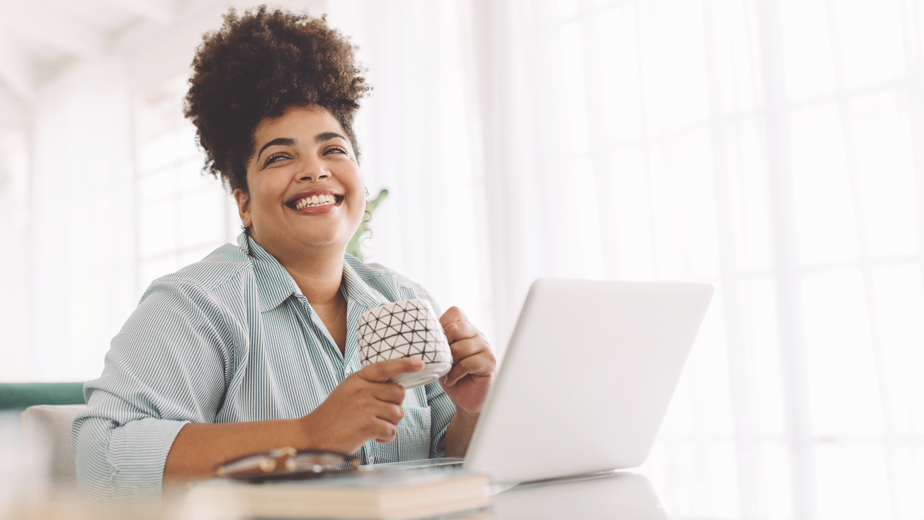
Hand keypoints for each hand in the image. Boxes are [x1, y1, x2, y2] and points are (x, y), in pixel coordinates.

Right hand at [299, 358, 423, 453]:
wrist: (312, 436)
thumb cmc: (333, 416)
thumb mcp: (348, 391)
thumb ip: (369, 386)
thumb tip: (398, 389)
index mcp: (357, 378)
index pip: (386, 367)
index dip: (404, 364)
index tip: (420, 363)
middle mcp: (362, 389)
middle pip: (399, 393)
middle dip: (395, 406)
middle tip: (380, 415)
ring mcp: (364, 406)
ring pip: (398, 413)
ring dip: (390, 423)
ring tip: (373, 427)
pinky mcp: (366, 425)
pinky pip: (391, 430)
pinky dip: (385, 437)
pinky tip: (372, 437)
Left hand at [439, 307, 495, 413]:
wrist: (466, 399)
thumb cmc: (451, 375)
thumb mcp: (439, 356)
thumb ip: (436, 342)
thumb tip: (418, 334)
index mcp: (466, 329)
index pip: (455, 312)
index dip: (442, 323)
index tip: (435, 341)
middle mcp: (477, 334)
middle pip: (456, 327)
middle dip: (444, 344)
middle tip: (440, 359)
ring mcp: (485, 347)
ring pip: (461, 347)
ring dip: (449, 362)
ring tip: (446, 372)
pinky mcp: (489, 362)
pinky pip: (468, 363)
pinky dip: (455, 373)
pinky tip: (452, 379)